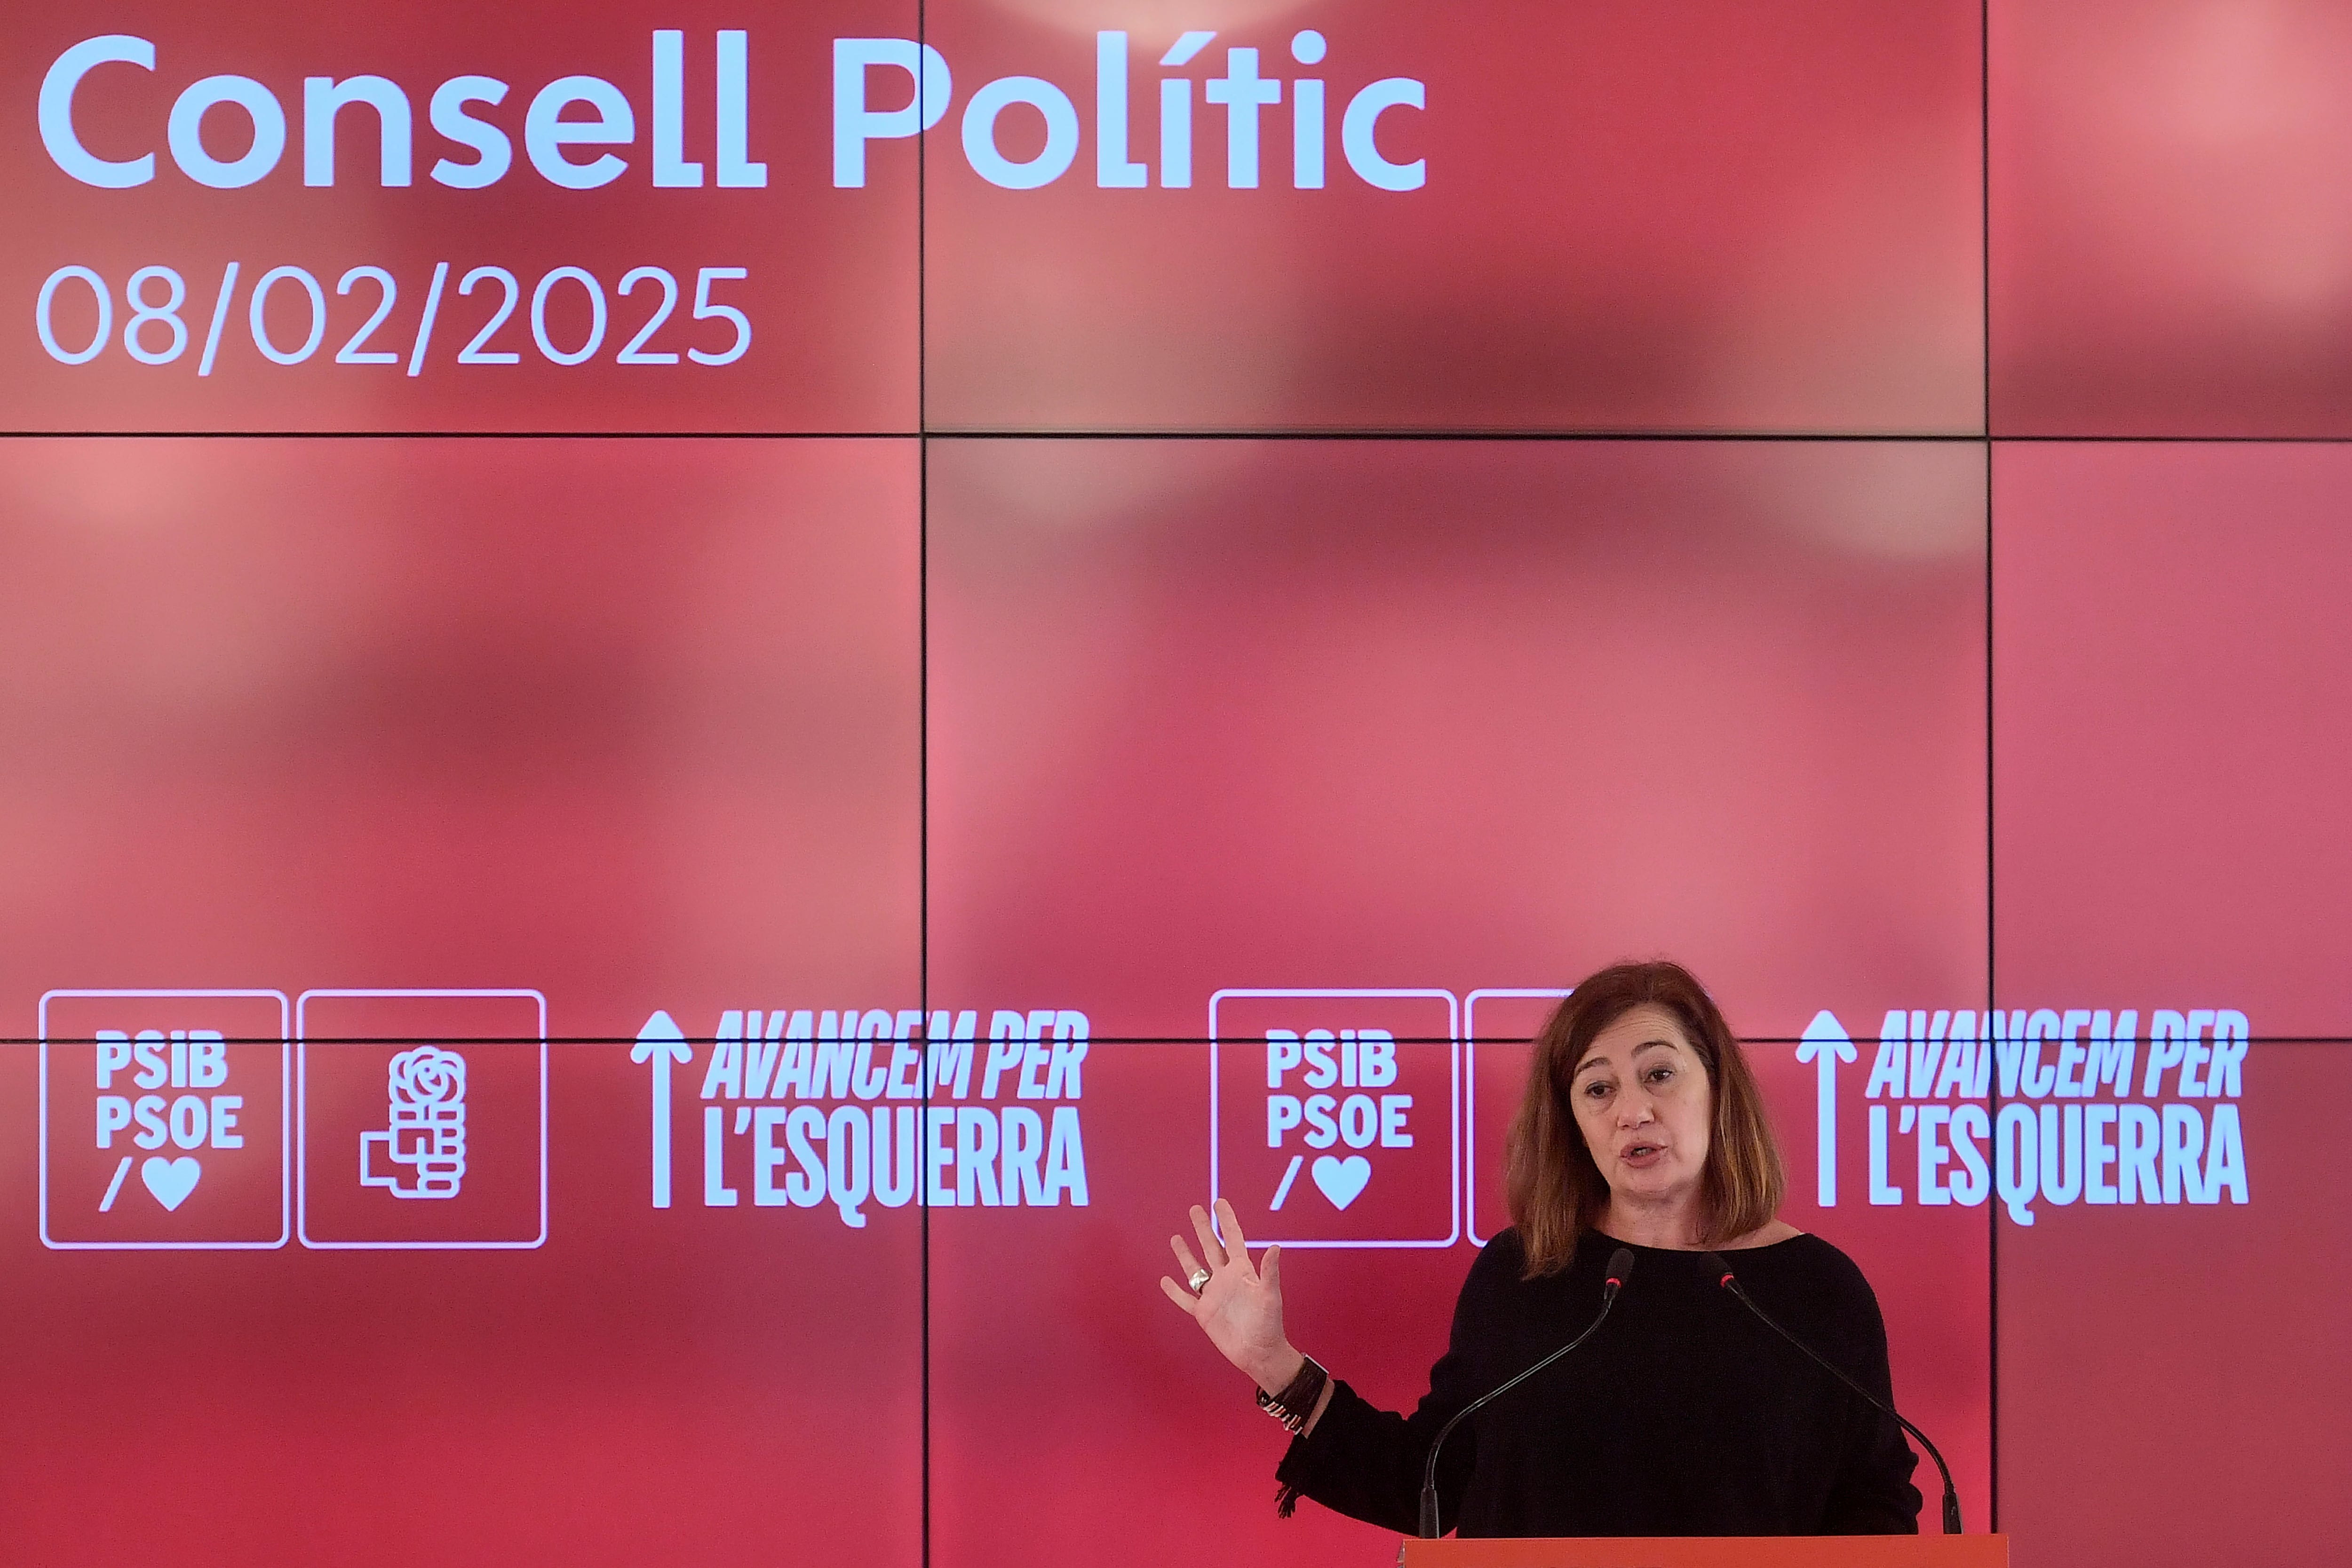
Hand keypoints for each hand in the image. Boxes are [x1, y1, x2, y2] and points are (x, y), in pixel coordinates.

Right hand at [1158, 1198, 1302, 1394]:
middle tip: (1194, 1209)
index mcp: (1242, 1272)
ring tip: (1175, 1237)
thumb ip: (1270, 1272)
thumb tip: (1275, 1246)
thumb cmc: (1269, 1325)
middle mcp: (1225, 1279)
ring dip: (1185, 1254)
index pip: (1233, 1239)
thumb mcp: (1270, 1296)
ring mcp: (1213, 1295)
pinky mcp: (1203, 1313)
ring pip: (1195, 1269)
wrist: (1258, 1354)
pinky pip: (1185, 1299)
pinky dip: (1174, 1291)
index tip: (1219, 1202)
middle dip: (1203, 1228)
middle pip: (1211, 1248)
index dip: (1226, 1220)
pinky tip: (1165, 1280)